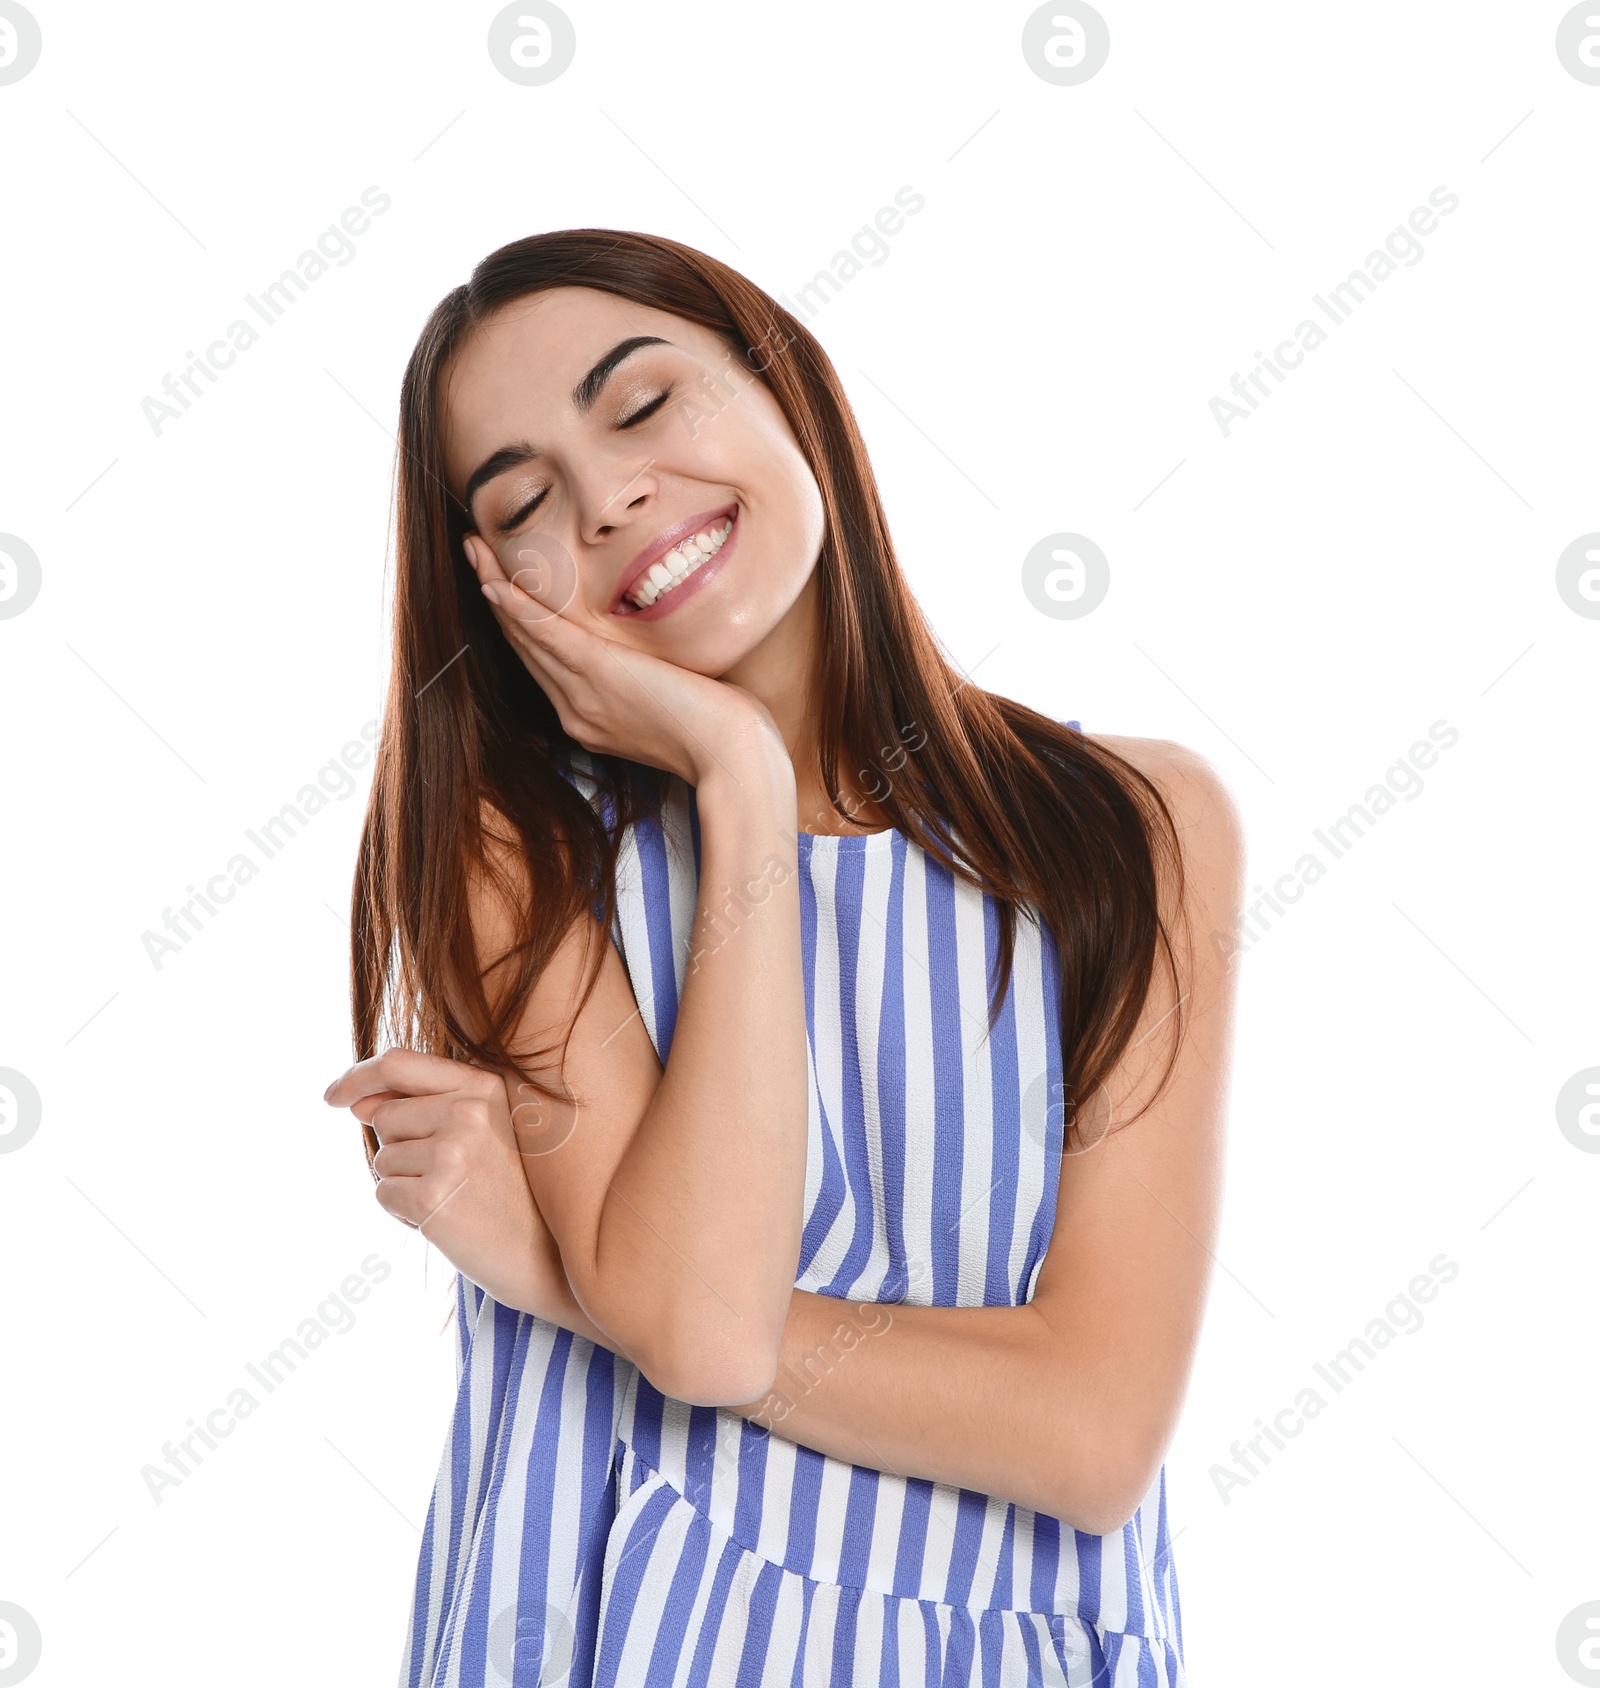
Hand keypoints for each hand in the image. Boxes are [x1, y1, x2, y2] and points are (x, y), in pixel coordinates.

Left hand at [323, 1047, 573, 1322]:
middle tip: (451, 1175)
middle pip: (385, 1116)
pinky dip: (404, 1212)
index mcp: (487, 1086)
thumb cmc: (514, 1192)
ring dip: (405, 1182)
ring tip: (456, 1197)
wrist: (550, 1257)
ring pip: (383, 1158)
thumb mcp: (483, 1132)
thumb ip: (422, 1106)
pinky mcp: (432, 1197)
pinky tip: (447, 1219)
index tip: (334, 1095)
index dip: (358, 1076)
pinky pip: (383, 1193)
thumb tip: (355, 1102)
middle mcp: (470, 1111)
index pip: (400, 1063)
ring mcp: (452, 1153)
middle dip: (401, 1147)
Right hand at [464, 531, 787, 787]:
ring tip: (475, 549)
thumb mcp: (675, 702)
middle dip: (496, 594)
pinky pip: (547, 635)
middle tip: (475, 551)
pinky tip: (495, 584)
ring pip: (526, 635)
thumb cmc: (719, 730)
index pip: (544, 661)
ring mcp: (583, 696)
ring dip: (495, 587)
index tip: (503, 582)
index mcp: (590, 717)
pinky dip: (518, 608)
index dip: (519, 619)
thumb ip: (650, 682)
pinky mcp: (599, 675)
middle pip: (524, 645)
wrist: (730, 755)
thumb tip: (655, 661)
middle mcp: (576, 711)